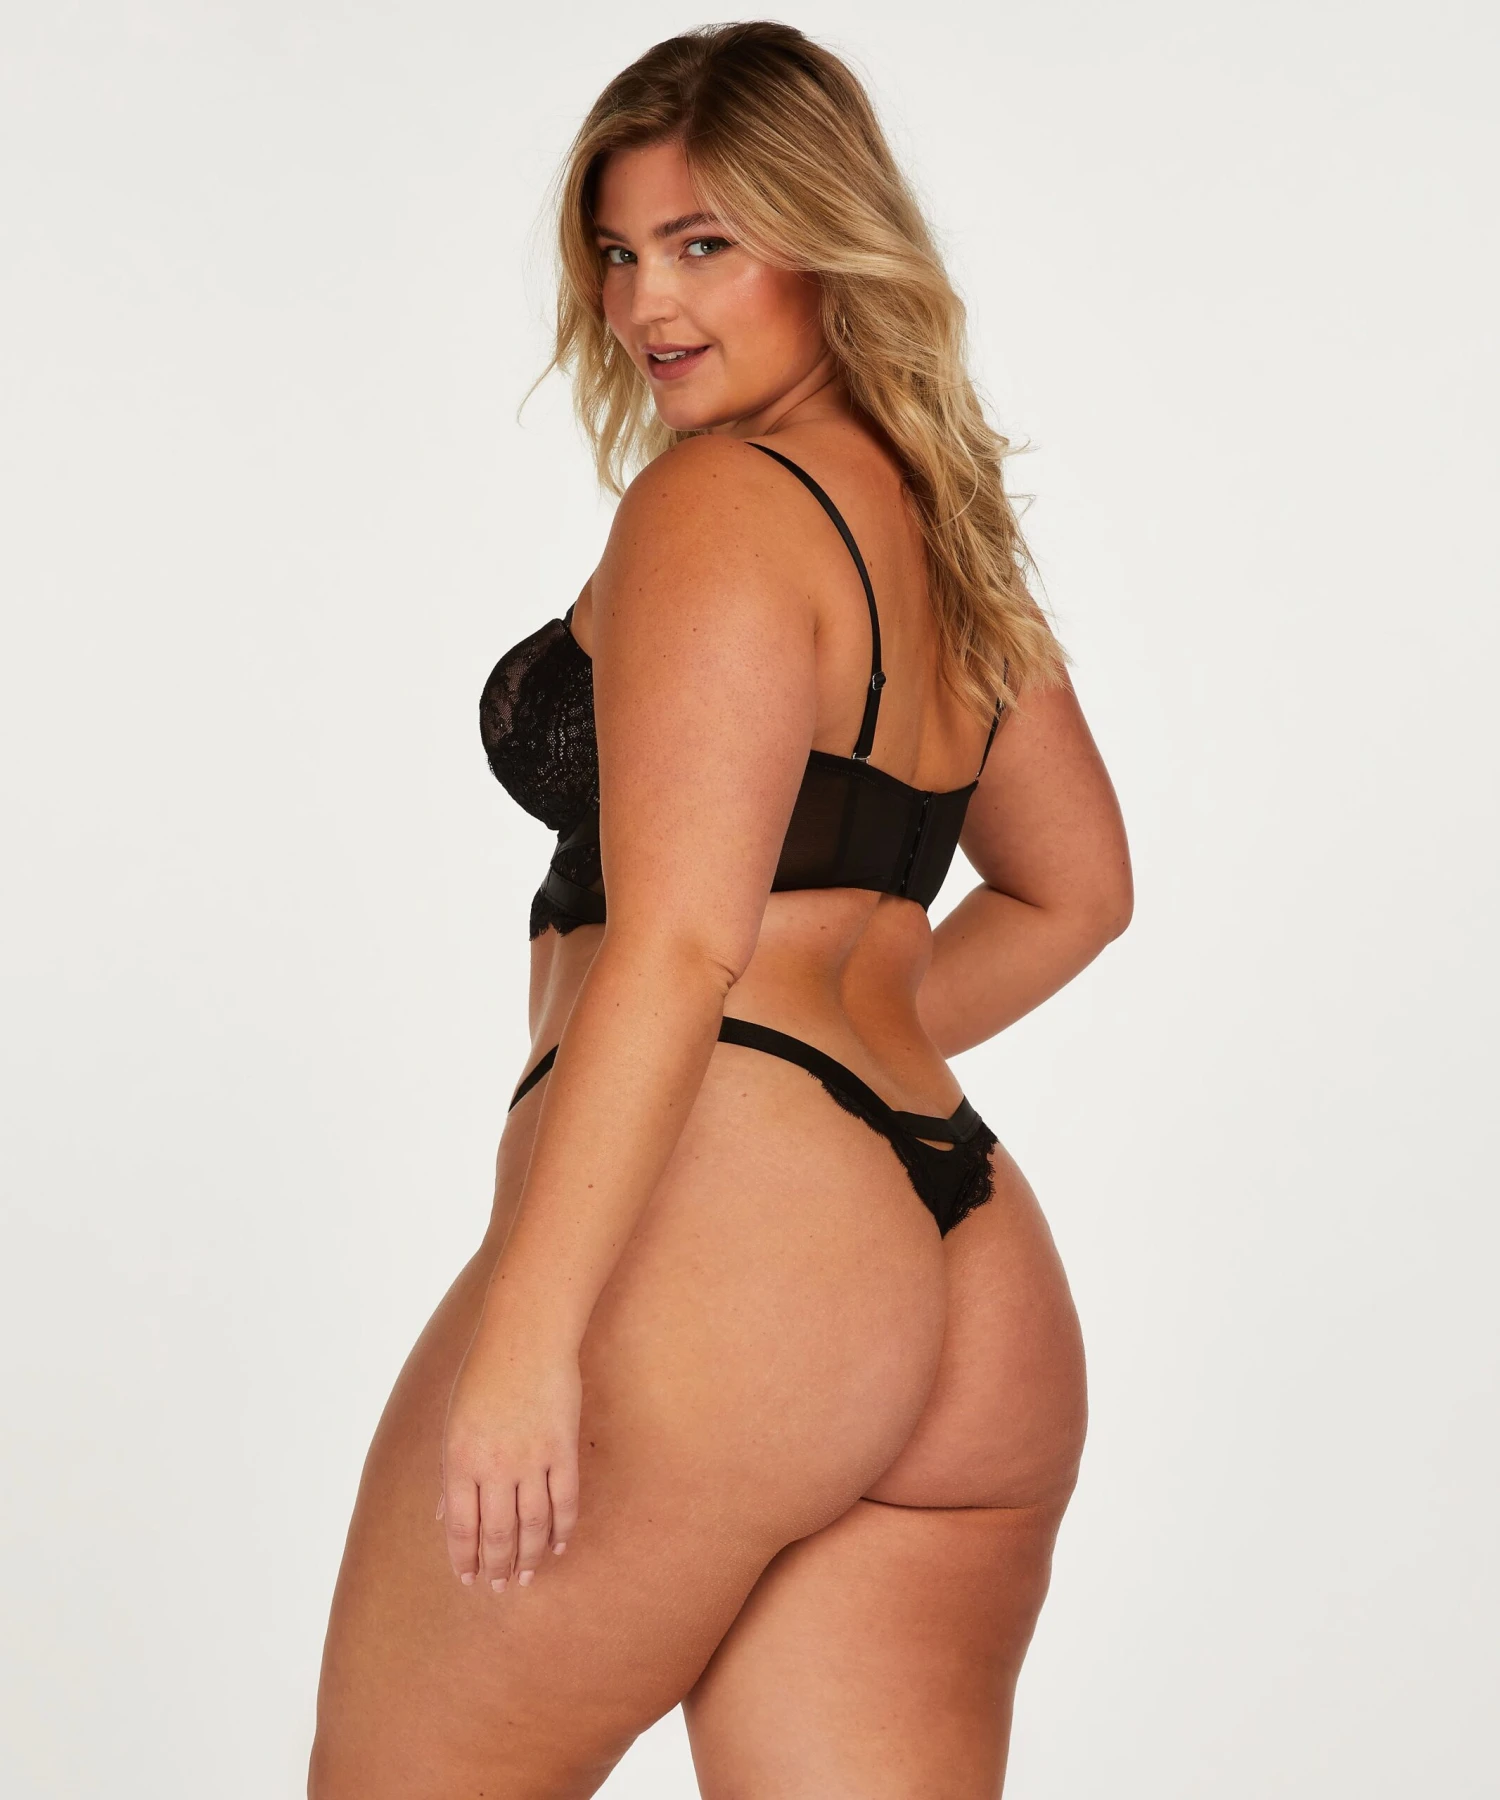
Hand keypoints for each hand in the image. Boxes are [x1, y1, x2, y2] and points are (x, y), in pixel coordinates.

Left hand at [438, 1324, 581, 1593]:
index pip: (461, 1527)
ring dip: (531, 1555)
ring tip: (529, 1575)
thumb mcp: (454, 1423)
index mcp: (460, 1460)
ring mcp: (531, 1459)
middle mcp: (494, 1466)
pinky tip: (559, 1545)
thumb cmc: (484, 1375)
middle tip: (501, 1588)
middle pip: (497, 1533)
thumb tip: (445, 1516)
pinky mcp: (562, 1449)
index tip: (469, 1580)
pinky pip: (564, 1501)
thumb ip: (452, 1473)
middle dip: (497, 1566)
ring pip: (533, 1525)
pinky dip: (563, 1528)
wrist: (525, 1337)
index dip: (465, 1558)